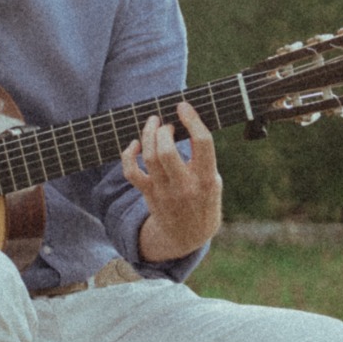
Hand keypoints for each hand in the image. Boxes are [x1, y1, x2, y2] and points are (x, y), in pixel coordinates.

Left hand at [124, 99, 221, 261]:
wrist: (189, 235)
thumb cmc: (204, 199)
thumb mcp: (214, 180)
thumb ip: (203, 158)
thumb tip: (186, 123)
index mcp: (208, 179)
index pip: (202, 143)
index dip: (192, 120)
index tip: (183, 106)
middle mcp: (185, 186)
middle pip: (167, 151)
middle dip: (163, 131)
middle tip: (166, 125)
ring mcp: (165, 191)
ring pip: (149, 157)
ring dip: (148, 134)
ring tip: (153, 123)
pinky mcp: (149, 194)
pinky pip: (131, 172)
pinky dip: (128, 155)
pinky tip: (135, 144)